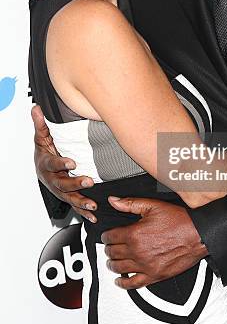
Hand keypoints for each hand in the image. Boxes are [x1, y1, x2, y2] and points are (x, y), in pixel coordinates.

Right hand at [32, 105, 96, 221]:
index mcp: (46, 164)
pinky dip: (84, 212)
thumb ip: (41, 124)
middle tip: (88, 181)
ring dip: (81, 201)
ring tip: (93, 203)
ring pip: (70, 197)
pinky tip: (93, 215)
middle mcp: (53, 180)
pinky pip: (75, 206)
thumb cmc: (45, 152)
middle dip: (75, 184)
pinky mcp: (67, 197)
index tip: (72, 162)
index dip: (61, 164)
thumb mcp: (42, 137)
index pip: (53, 164)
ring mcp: (60, 190)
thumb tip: (36, 108)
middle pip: (62, 184)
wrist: (43, 168)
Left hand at [102, 198, 208, 288]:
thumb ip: (130, 203)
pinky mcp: (154, 276)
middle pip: (112, 253)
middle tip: (110, 246)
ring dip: (112, 264)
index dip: (106, 236)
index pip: (110, 237)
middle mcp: (137, 251)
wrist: (198, 234)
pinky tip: (120, 280)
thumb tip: (114, 201)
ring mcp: (145, 265)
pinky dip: (123, 283)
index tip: (107, 236)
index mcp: (134, 234)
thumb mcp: (153, 206)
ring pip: (119, 268)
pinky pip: (133, 284)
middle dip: (109, 249)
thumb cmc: (179, 220)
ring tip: (112, 261)